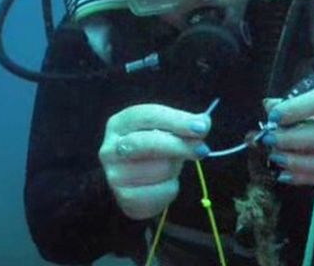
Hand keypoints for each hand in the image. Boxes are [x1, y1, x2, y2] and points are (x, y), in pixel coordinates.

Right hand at [99, 104, 210, 219]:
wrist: (131, 184)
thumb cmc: (150, 150)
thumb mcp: (163, 132)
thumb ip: (182, 126)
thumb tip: (202, 123)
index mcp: (119, 124)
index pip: (148, 116)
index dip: (176, 120)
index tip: (201, 127)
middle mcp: (111, 148)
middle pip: (149, 143)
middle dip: (180, 145)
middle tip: (203, 149)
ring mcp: (115, 174)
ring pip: (160, 168)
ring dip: (174, 169)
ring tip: (168, 168)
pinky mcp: (125, 198)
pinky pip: (162, 191)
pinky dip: (170, 189)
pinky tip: (162, 184)